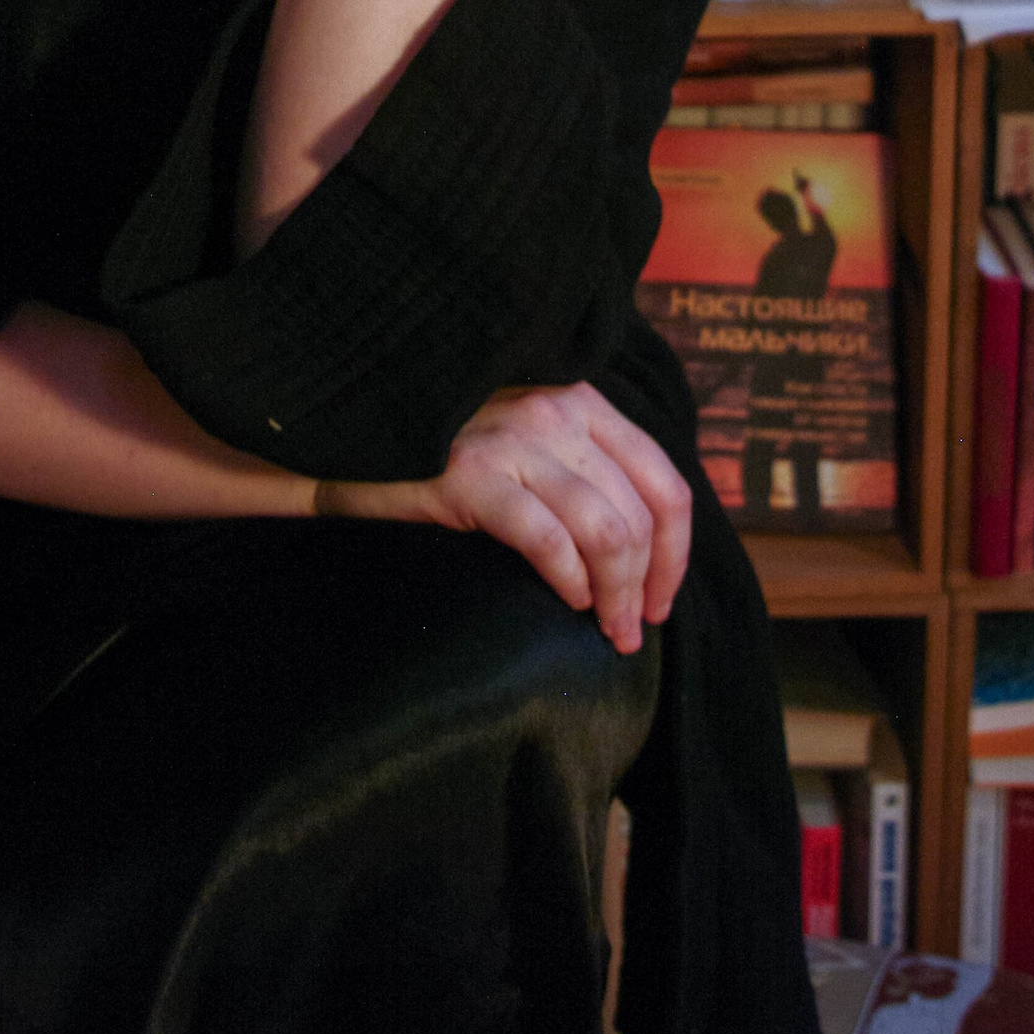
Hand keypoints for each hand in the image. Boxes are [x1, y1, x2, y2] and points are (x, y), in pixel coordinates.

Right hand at [316, 382, 691, 651]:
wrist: (357, 436)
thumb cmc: (450, 449)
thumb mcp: (530, 438)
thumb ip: (584, 466)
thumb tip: (648, 546)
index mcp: (580, 400)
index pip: (663, 480)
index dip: (676, 551)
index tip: (662, 599)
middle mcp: (555, 412)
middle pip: (639, 515)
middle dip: (647, 585)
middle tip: (632, 630)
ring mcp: (513, 441)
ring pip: (605, 532)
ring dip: (617, 596)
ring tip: (610, 632)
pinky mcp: (469, 476)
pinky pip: (548, 540)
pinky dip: (570, 579)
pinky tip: (569, 601)